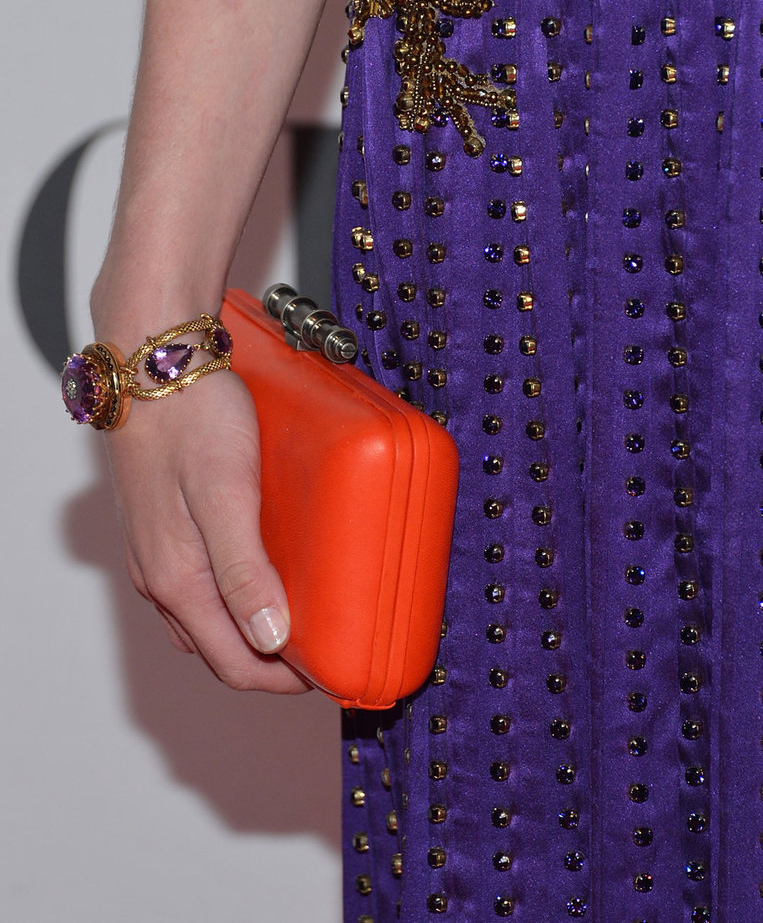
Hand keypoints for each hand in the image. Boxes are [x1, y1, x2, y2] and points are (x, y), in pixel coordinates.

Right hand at [102, 368, 308, 693]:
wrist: (151, 359)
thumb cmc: (192, 416)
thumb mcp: (227, 494)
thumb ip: (244, 571)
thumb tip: (270, 641)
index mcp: (176, 580)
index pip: (234, 663)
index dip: (285, 680)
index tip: (333, 673)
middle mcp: (159, 577)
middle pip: (220, 648)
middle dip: (274, 659)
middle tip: (329, 645)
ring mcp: (157, 552)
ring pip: (207, 618)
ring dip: (253, 629)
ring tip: (305, 612)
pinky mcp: (164, 523)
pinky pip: (200, 581)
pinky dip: (235, 595)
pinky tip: (266, 568)